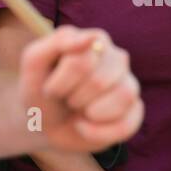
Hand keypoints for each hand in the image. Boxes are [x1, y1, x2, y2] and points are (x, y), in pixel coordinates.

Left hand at [18, 26, 142, 151]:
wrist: (43, 122)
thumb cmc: (41, 87)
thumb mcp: (35, 62)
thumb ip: (57, 42)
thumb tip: (88, 38)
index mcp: (95, 40)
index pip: (82, 61)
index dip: (61, 82)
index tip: (50, 87)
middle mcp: (117, 58)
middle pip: (100, 81)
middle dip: (73, 98)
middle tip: (65, 98)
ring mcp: (130, 84)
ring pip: (123, 96)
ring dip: (89, 113)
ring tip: (79, 110)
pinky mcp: (135, 112)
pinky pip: (127, 125)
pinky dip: (98, 133)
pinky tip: (85, 127)